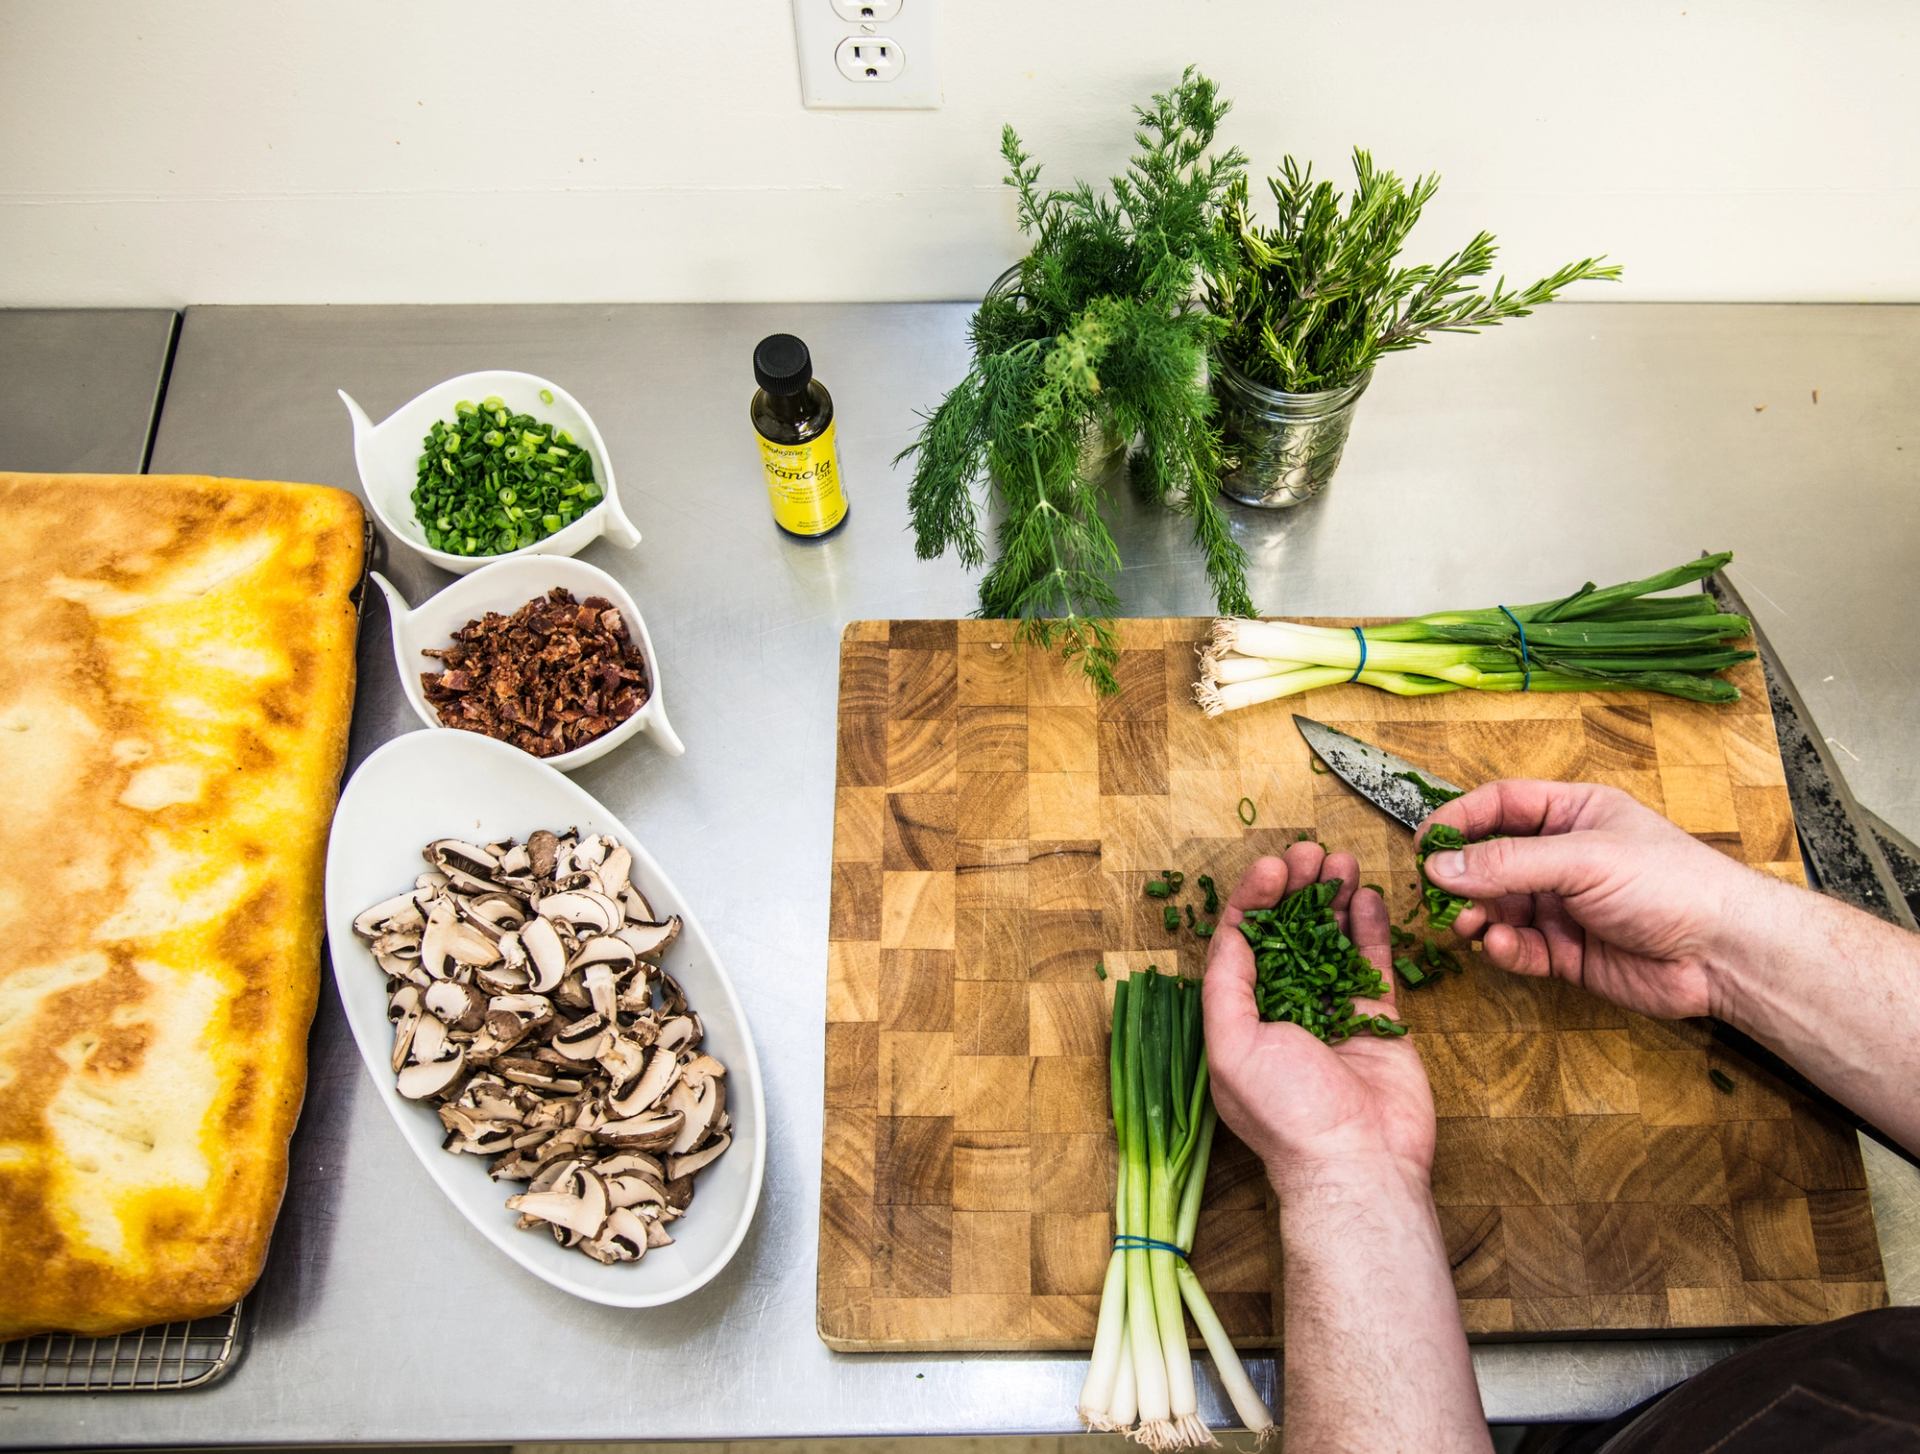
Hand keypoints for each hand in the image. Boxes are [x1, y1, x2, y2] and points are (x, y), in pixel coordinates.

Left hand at [1202, 841, 1435, 1189]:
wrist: (1359, 1164)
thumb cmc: (1287, 1114)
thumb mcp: (1231, 1046)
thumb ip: (1226, 985)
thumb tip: (1230, 934)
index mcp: (1240, 1019)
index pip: (1241, 942)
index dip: (1253, 900)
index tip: (1272, 866)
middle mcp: (1283, 1011)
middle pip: (1286, 933)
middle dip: (1295, 889)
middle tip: (1309, 851)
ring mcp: (1331, 1014)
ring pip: (1329, 941)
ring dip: (1331, 898)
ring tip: (1339, 860)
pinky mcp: (1376, 1022)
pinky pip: (1370, 964)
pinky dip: (1368, 928)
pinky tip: (1366, 895)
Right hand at [1421, 778, 1764, 1020]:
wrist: (1724, 954)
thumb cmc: (1670, 883)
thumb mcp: (1582, 859)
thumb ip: (1506, 862)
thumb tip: (1439, 865)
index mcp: (1573, 814)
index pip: (1500, 804)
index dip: (1459, 819)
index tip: (1423, 842)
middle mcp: (1564, 857)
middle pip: (1491, 860)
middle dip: (1463, 879)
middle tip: (1439, 898)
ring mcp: (1565, 906)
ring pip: (1499, 908)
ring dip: (1477, 917)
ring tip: (1468, 927)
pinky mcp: (1568, 953)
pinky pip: (1520, 948)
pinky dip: (1505, 950)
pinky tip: (1503, 949)